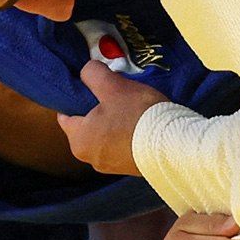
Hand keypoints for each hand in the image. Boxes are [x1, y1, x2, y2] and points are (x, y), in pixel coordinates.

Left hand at [57, 61, 169, 176]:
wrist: (174, 145)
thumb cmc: (137, 116)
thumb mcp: (113, 86)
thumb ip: (93, 74)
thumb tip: (87, 70)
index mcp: (78, 140)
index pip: (65, 115)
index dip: (76, 97)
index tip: (91, 87)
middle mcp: (90, 158)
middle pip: (87, 125)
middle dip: (98, 109)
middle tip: (115, 95)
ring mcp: (110, 166)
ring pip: (105, 136)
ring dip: (114, 122)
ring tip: (132, 107)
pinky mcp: (129, 168)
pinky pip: (121, 146)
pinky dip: (127, 134)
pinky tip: (141, 123)